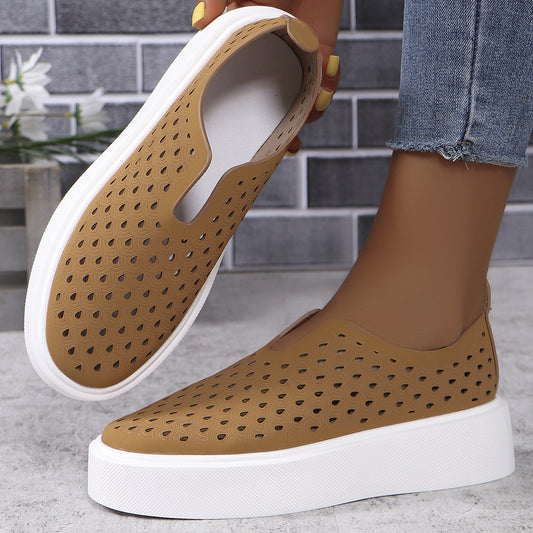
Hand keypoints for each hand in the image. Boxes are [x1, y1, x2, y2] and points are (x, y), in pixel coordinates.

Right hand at [192, 0, 342, 153]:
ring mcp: (295, 60)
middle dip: (279, 131)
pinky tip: (330, 71)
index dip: (241, 118)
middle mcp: (266, 60)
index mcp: (242, 48)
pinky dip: (329, 85)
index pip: (235, 89)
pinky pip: (325, 82)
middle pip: (269, 106)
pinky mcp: (321, 52)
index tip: (248, 143)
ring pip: (298, 101)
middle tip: (287, 146)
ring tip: (313, 104)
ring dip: (308, 112)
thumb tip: (201, 23)